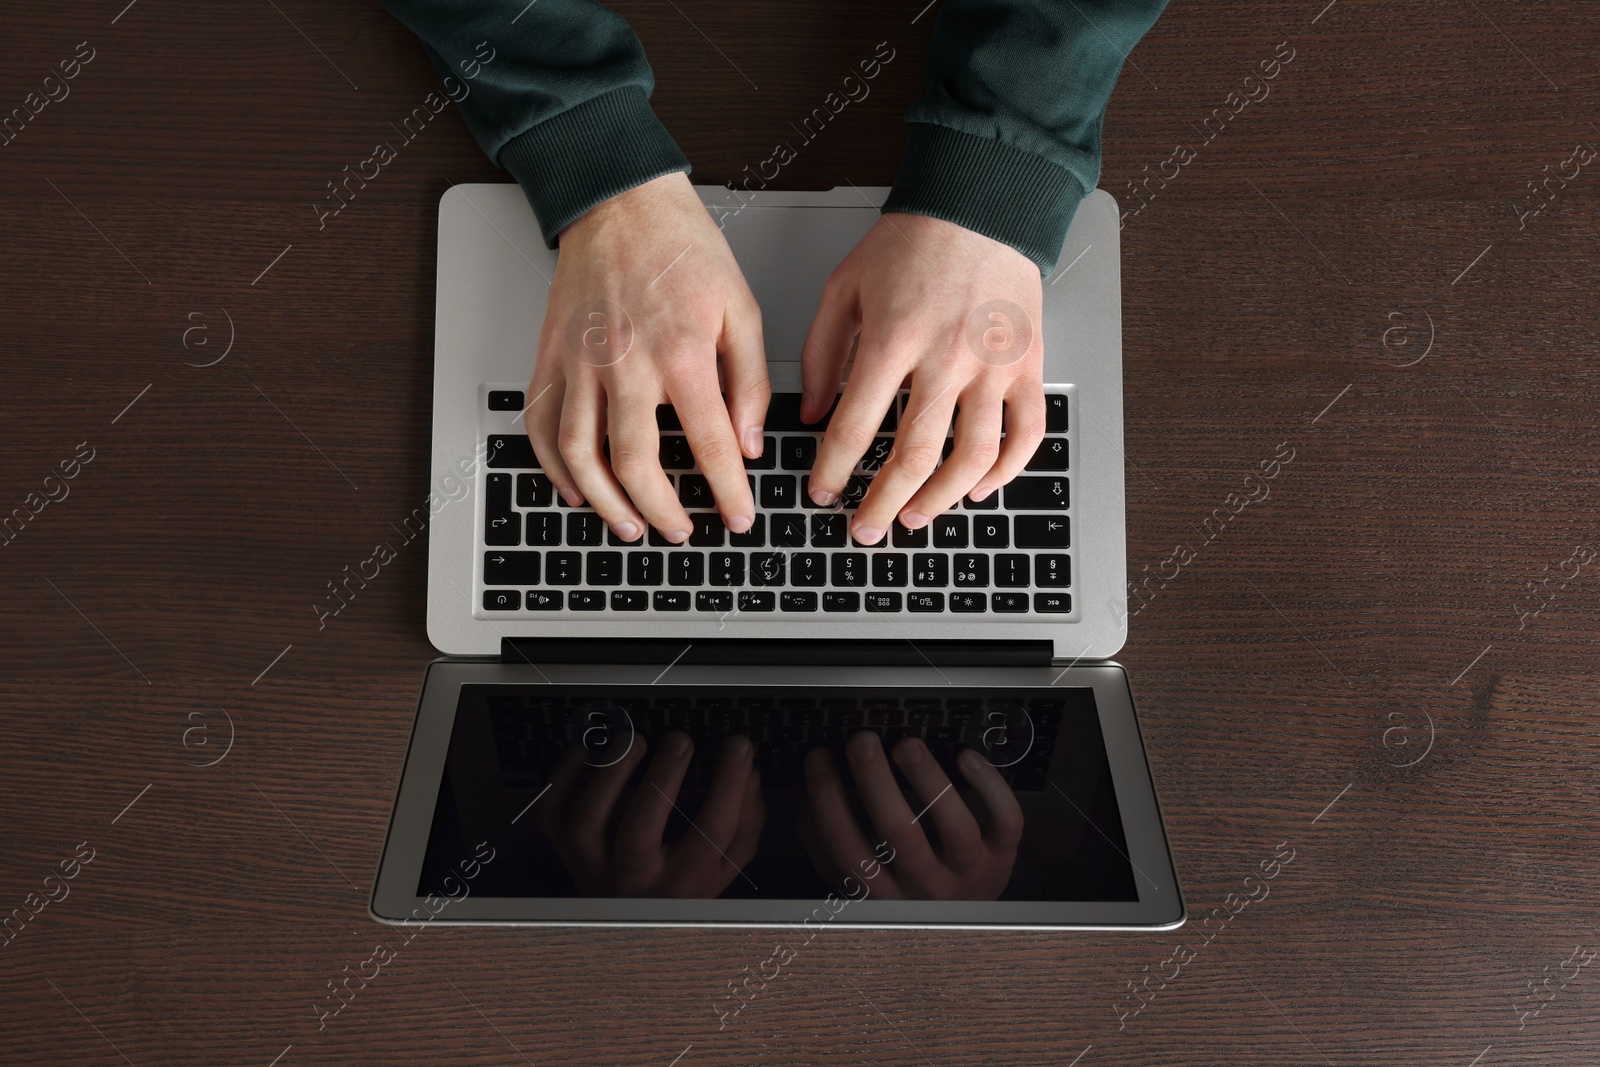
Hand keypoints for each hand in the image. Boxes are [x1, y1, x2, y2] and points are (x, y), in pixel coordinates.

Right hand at [525, 172, 767, 542]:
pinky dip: (554, 467)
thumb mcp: (741, 307)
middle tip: (682, 531)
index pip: (710, 445)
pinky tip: (575, 489)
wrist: (619, 199)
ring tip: (630, 526)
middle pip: (637, 465)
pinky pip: (541, 425)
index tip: (738, 517)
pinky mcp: (550, 356)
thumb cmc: (681, 245)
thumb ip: (750, 380)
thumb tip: (750, 441)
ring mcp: (579, 363)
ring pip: (581, 456)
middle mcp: (623, 364)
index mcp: (680, 352)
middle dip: (663, 512)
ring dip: (605, 503)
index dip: (729, 492)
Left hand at [535, 731, 764, 897]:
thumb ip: (744, 822)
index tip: (739, 747)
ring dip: (609, 774)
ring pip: (588, 822)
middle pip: (638, 834)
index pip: (711, 835)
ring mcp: (592, 865)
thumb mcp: (725, 866)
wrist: (629, 918)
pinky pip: (553, 812)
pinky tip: (591, 748)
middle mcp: (634, 879)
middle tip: (681, 740)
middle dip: (660, 781)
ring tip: (635, 739)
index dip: (729, 785)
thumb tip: (750, 773)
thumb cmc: (681, 886)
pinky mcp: (564, 850)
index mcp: (682, 884)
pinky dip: (564, 776)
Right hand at [796, 731, 1022, 899]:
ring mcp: (969, 872)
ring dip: (928, 779)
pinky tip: (964, 756)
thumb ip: (828, 842)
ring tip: (907, 745)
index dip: (826, 799)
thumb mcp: (862, 876)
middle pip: (898, 834)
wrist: (966, 918)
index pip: (845, 847)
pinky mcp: (1004, 855)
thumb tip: (804, 792)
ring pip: (953, 827)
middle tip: (861, 741)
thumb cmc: (905, 888)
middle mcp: (925, 887)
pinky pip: (1005, 820)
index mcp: (881, 893)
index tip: (818, 757)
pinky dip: (989, 785)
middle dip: (875, 781)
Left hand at [800, 213, 1044, 543]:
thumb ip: (821, 354)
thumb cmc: (912, 243)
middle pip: (914, 454)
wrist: (979, 205)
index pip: (854, 426)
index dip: (833, 470)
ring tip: (915, 518)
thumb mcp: (845, 288)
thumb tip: (811, 414)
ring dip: (940, 498)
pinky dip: (1005, 471)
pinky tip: (978, 489)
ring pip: (972, 455)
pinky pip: (1025, 433)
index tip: (821, 491)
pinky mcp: (1028, 365)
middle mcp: (947, 358)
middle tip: (864, 528)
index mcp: (894, 338)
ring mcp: (993, 366)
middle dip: (882, 502)